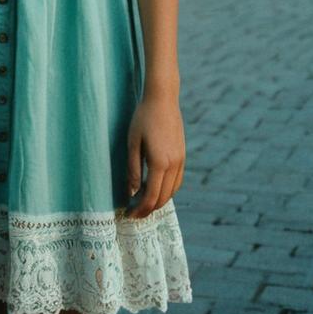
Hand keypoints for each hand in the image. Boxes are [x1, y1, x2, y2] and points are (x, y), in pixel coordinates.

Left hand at [125, 92, 185, 218]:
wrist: (163, 99)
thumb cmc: (143, 118)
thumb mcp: (132, 143)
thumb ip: (132, 169)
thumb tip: (131, 192)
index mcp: (160, 163)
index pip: (151, 196)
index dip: (140, 209)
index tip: (129, 214)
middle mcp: (174, 164)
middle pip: (163, 197)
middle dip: (149, 209)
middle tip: (134, 212)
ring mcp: (181, 160)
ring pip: (172, 191)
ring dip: (158, 201)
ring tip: (143, 202)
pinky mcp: (182, 155)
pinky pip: (177, 181)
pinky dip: (167, 190)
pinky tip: (155, 188)